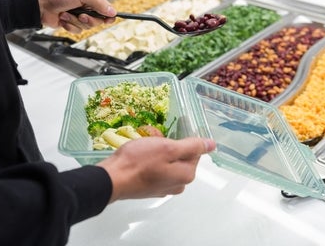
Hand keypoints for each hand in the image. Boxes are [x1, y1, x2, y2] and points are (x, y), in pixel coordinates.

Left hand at [37, 0, 116, 32]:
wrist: (41, 5)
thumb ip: (99, 3)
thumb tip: (112, 11)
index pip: (105, 9)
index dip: (108, 15)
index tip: (108, 20)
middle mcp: (86, 7)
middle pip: (97, 21)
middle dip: (88, 20)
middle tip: (81, 15)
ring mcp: (78, 16)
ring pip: (86, 27)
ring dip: (75, 22)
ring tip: (66, 14)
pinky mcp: (71, 24)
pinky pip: (77, 31)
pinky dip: (69, 26)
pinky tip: (63, 19)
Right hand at [97, 137, 215, 202]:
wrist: (113, 179)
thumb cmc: (139, 161)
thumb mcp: (167, 147)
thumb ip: (191, 146)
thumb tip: (211, 145)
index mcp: (186, 175)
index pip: (194, 151)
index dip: (181, 140)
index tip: (167, 135)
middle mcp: (178, 185)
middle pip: (180, 158)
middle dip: (168, 146)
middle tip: (153, 140)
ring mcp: (163, 188)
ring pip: (167, 163)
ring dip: (158, 152)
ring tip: (144, 146)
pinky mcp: (150, 189)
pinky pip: (156, 170)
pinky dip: (150, 162)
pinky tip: (139, 157)